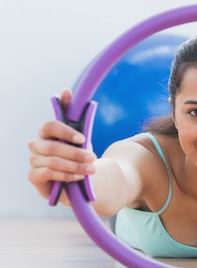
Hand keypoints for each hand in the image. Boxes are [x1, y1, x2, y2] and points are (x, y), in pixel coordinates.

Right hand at [27, 88, 96, 204]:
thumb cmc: (77, 152)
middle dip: (76, 153)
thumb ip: (73, 113)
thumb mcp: (80, 134)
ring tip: (92, 169)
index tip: (84, 139)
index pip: (50, 126)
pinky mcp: (33, 176)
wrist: (78, 176)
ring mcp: (33, 160)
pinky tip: (80, 176)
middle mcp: (36, 145)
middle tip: (93, 158)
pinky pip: (49, 174)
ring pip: (53, 162)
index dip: (66, 132)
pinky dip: (67, 175)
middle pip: (53, 147)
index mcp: (46, 131)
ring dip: (75, 166)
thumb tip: (66, 90)